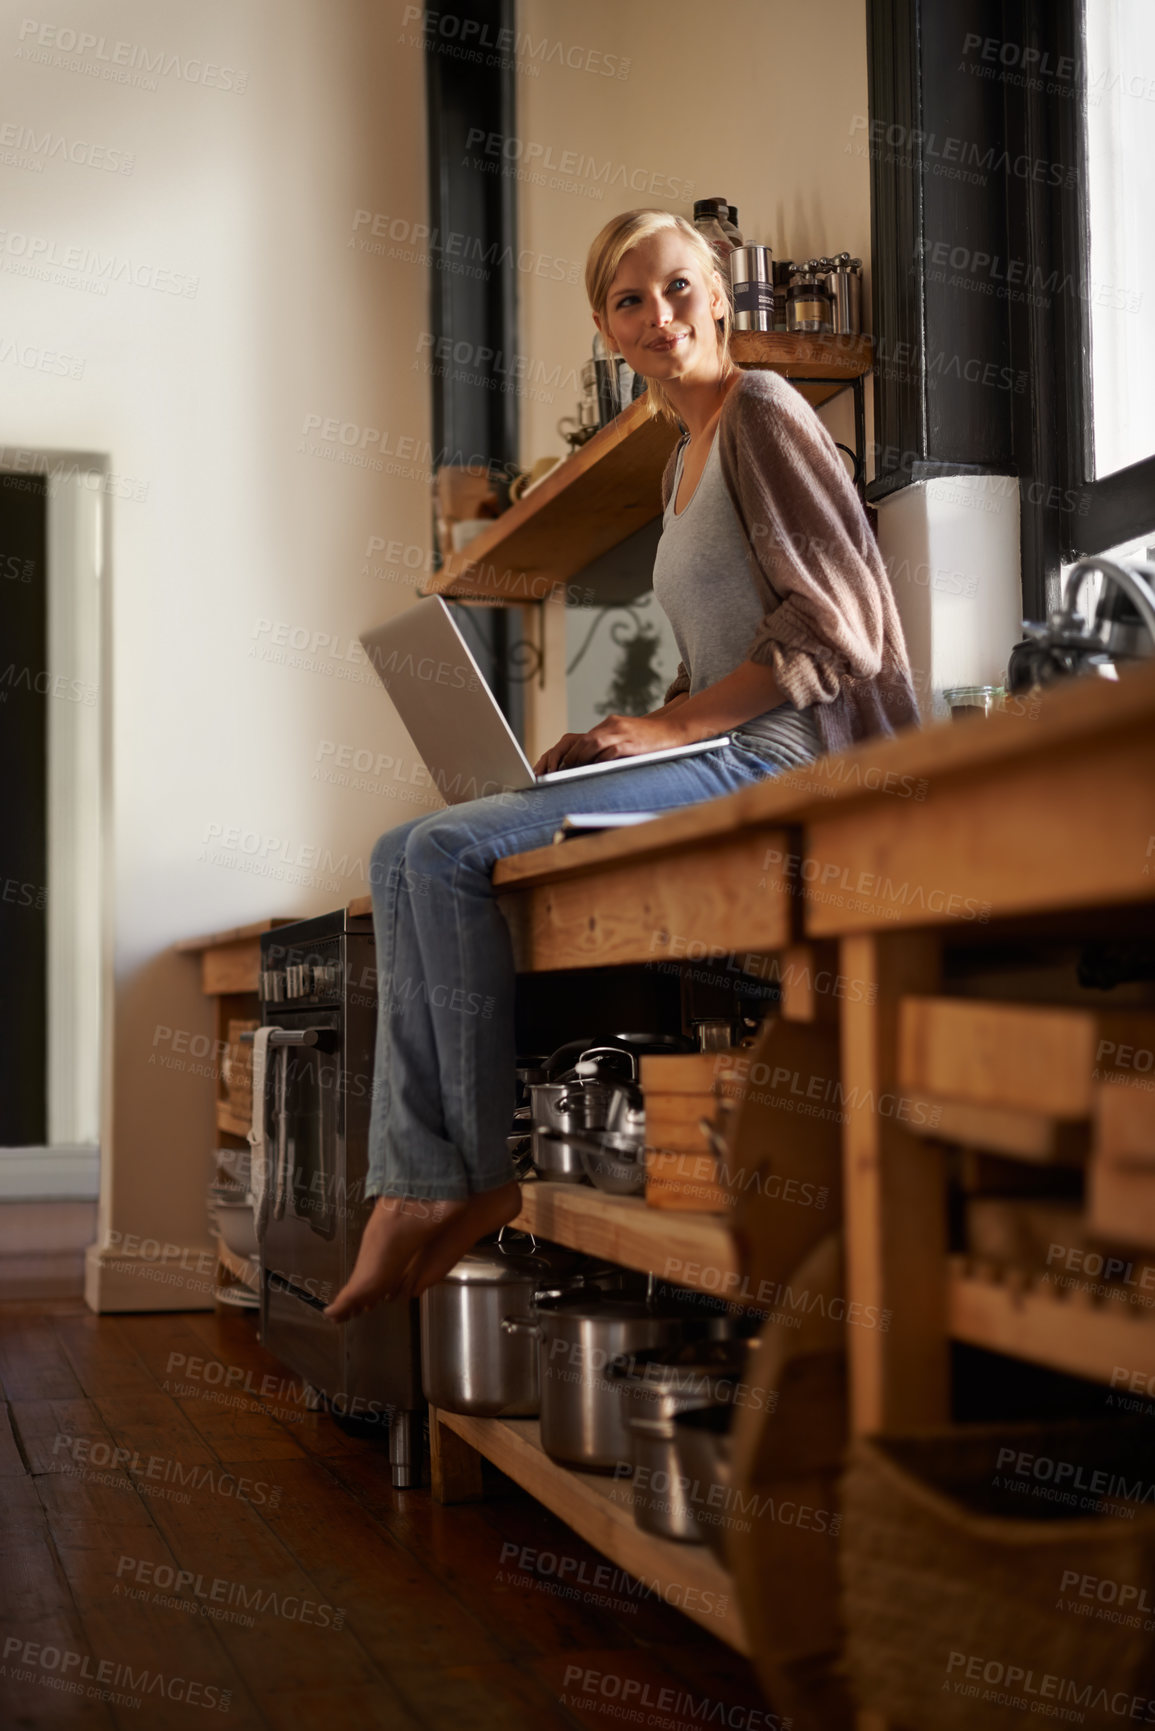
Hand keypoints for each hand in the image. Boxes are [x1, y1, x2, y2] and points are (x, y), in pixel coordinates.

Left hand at [531, 710, 684, 774]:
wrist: (674, 730)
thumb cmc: (648, 740)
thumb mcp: (624, 739)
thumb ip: (605, 748)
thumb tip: (583, 766)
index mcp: (607, 725)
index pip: (576, 738)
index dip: (559, 753)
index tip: (548, 769)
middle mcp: (610, 726)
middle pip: (580, 742)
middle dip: (564, 759)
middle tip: (552, 774)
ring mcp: (620, 733)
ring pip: (590, 745)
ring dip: (577, 761)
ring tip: (567, 774)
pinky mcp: (630, 743)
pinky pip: (609, 752)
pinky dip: (598, 762)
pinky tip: (591, 772)